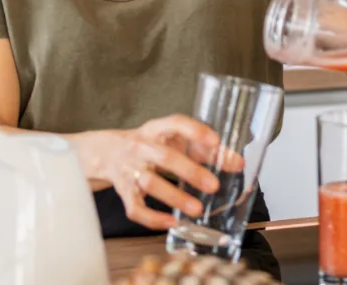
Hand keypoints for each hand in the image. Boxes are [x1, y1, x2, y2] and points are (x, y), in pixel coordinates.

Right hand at [71, 114, 230, 230]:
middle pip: (164, 157)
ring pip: (150, 183)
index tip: (215, 142)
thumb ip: (206, 150)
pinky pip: (135, 207)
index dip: (195, 131)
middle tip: (214, 185)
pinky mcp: (124, 191)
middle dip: (189, 171)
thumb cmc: (152, 145)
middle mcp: (141, 147)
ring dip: (174, 197)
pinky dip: (152, 218)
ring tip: (197, 209)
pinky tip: (172, 223)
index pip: (175, 123)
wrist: (107, 151)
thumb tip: (239, 163)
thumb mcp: (174, 140)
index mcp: (156, 129)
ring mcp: (130, 169)